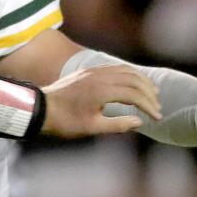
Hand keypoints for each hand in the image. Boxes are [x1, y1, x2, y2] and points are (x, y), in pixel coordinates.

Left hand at [41, 65, 162, 136]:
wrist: (40, 108)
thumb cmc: (64, 122)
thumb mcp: (91, 128)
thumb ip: (117, 125)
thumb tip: (139, 123)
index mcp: (101, 90)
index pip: (134, 94)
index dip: (148, 106)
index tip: (157, 118)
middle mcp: (99, 76)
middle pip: (133, 79)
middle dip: (149, 92)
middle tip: (157, 106)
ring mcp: (93, 72)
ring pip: (125, 70)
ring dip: (141, 81)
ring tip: (152, 93)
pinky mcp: (88, 71)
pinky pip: (114, 68)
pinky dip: (128, 75)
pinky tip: (132, 84)